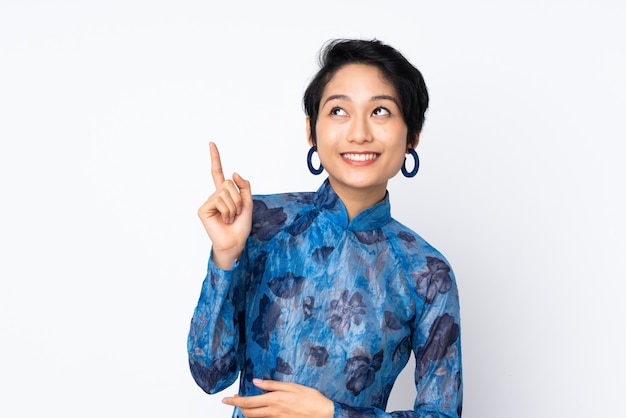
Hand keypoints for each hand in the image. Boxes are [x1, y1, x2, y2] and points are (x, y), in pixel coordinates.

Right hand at [197, 142, 252, 269]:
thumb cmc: (241, 226)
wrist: (236, 242)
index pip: (218, 173)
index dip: (216, 158)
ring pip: (226, 192)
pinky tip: (224, 220)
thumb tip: (234, 172)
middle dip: (238, 199)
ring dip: (234, 207)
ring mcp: (208, 202)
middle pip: (229, 183)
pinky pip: (219, 200)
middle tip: (236, 213)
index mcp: (224, 193)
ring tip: (230, 218)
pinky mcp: (203, 209)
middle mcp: (214, 195)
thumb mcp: (248, 203)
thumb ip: (244, 186)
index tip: (211, 143)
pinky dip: (227, 210)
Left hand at [222, 378, 333, 417]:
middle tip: (233, 400)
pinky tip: (260, 410)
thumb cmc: (310, 398)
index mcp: (273, 400)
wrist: (323, 414)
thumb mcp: (291, 386)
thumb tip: (256, 381)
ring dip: (247, 412)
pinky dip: (258, 416)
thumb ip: (272, 384)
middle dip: (238, 407)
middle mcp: (272, 412)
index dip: (235, 401)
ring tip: (244, 404)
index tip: (225, 400)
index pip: (248, 402)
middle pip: (248, 413)